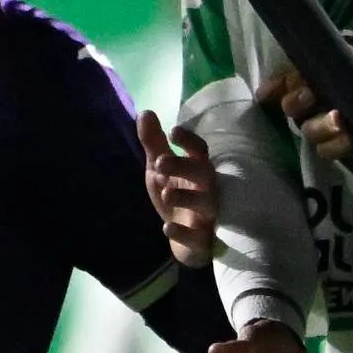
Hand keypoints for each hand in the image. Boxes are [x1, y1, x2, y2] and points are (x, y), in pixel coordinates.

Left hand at [140, 108, 221, 268]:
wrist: (186, 239)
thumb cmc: (177, 197)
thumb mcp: (161, 170)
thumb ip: (154, 144)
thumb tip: (145, 111)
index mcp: (198, 169)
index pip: (200, 151)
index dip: (189, 142)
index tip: (173, 132)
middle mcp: (208, 190)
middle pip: (204, 174)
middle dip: (184, 167)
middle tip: (160, 162)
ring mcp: (208, 216)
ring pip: (205, 204)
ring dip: (186, 197)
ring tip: (165, 192)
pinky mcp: (202, 240)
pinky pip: (197, 237)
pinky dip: (183, 234)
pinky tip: (166, 228)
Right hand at [270, 56, 352, 174]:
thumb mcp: (342, 62)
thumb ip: (308, 67)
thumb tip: (270, 84)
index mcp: (318, 78)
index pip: (285, 82)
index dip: (275, 87)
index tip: (266, 95)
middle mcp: (320, 102)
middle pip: (291, 109)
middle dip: (298, 103)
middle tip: (311, 99)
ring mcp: (331, 126)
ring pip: (308, 131)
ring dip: (322, 126)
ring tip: (340, 121)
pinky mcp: (344, 146)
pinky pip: (327, 149)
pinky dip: (337, 144)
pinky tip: (350, 139)